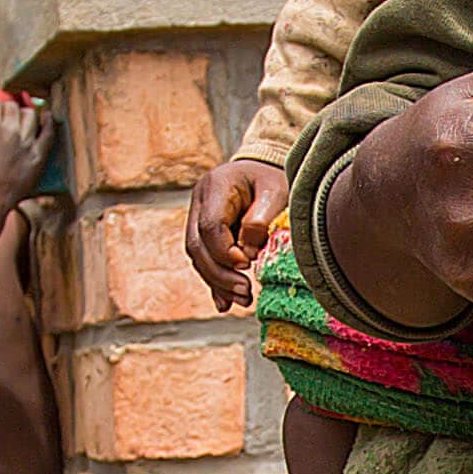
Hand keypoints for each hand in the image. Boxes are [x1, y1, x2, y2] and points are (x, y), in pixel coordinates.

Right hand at [0, 90, 55, 200]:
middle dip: (6, 111)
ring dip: (23, 115)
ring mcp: (27, 142)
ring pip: (30, 114)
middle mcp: (10, 130)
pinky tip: (46, 117)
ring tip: (19, 123)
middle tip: (3, 122)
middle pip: (12, 106)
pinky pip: (48, 132)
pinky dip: (48, 121)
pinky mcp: (38, 154)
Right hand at [188, 152, 285, 303]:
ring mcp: (197, 218)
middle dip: (220, 274)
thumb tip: (248, 253)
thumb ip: (262, 220)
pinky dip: (215, 284)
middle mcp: (200, 202)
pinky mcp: (203, 235)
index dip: (225, 250)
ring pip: (197, 258)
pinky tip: (226, 302)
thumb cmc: (271, 179)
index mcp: (216, 186)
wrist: (262, 171)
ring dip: (218, 283)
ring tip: (244, 298)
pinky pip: (203, 262)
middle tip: (245, 291)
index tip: (247, 264)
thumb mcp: (276, 191)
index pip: (210, 226)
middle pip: (197, 246)